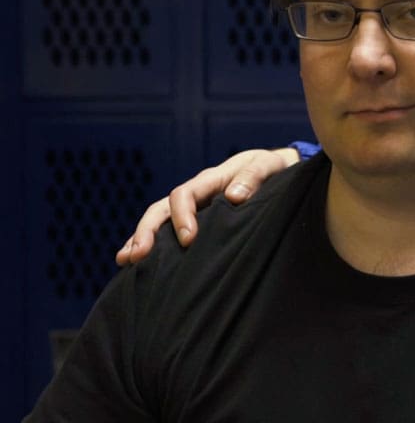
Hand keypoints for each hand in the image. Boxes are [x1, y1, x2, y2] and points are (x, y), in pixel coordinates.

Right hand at [116, 147, 300, 264]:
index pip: (184, 195)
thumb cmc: (271, 168)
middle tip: (137, 255)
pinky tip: (137, 263)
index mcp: (210, 179)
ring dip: (140, 238)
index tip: (188, 240)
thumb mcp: (266, 165)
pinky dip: (152, 244)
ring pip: (159, 221)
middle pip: (161, 209)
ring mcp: (192, 207)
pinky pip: (168, 231)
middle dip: (146, 231)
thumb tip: (234, 197)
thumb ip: (253, 177)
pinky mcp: (195, 220)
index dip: (182, 216)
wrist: (275, 169)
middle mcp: (196, 193)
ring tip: (125, 260)